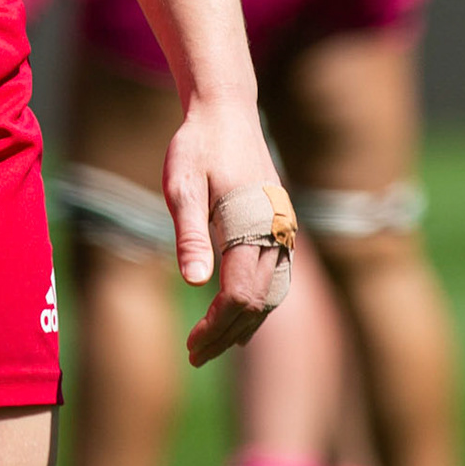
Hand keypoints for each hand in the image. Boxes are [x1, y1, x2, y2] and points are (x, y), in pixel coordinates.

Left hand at [162, 94, 285, 365]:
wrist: (226, 110)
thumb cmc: (197, 146)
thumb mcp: (182, 185)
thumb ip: (190, 234)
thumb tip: (196, 284)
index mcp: (251, 225)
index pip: (240, 296)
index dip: (217, 327)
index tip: (191, 344)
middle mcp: (276, 232)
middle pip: (258, 303)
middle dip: (227, 333)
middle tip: (195, 355)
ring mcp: (283, 228)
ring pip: (272, 293)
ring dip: (245, 323)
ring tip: (213, 345)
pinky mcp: (281, 224)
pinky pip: (277, 276)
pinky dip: (260, 303)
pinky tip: (240, 316)